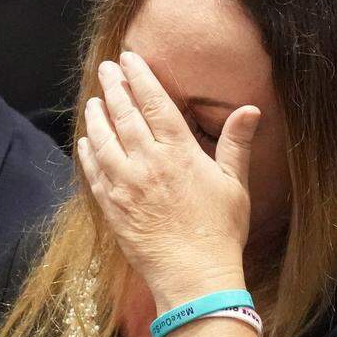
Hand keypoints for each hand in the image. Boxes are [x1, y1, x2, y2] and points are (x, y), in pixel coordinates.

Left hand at [77, 52, 261, 311]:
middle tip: (107, 70)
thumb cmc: (220, 232)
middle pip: (124, 114)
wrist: (194, 276)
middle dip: (114, 88)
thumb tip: (250, 110)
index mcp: (178, 152)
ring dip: (96, 117)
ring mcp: (124, 185)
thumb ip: (235, 144)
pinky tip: (86, 142)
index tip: (129, 59)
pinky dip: (88, 153)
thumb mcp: (233, 184)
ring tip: (94, 100)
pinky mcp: (111, 208)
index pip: (154, 103)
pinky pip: (94, 172)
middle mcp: (147, 163)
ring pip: (103, 140)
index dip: (140, 77)